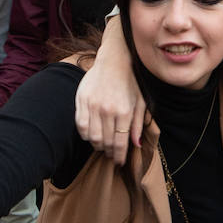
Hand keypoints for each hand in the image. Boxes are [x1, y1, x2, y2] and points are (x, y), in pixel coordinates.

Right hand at [75, 16, 145, 164]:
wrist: (114, 61)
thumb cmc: (130, 82)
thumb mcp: (141, 102)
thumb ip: (138, 124)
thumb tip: (136, 144)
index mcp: (124, 111)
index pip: (120, 143)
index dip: (119, 156)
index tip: (119, 162)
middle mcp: (107, 110)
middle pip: (105, 142)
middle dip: (109, 153)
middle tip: (111, 155)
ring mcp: (92, 105)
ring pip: (92, 136)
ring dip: (97, 145)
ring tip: (102, 146)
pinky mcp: (81, 100)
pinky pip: (81, 125)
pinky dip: (85, 135)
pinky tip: (91, 135)